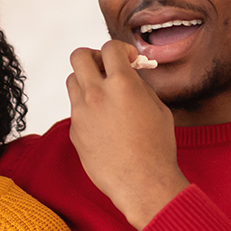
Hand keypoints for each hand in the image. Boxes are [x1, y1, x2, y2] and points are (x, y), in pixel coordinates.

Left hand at [66, 40, 189, 229]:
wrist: (143, 183)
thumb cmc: (157, 148)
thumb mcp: (158, 108)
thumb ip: (139, 86)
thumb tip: (129, 74)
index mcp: (122, 84)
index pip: (110, 48)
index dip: (121, 50)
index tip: (128, 59)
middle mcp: (96, 95)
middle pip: (79, 56)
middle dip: (94, 57)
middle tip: (107, 68)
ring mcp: (81, 113)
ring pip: (73, 81)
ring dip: (87, 81)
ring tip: (104, 95)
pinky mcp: (74, 131)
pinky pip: (76, 109)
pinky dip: (87, 108)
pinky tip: (104, 124)